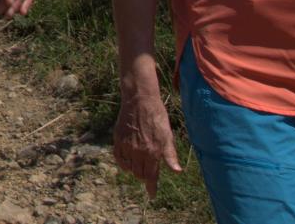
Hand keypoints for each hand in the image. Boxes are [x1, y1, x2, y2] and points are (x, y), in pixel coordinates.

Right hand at [112, 77, 182, 193]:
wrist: (139, 100)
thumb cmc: (157, 117)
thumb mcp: (167, 136)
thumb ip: (170, 155)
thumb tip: (177, 171)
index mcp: (152, 152)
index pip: (151, 176)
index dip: (151, 187)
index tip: (151, 195)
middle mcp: (138, 151)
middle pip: (139, 174)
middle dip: (145, 177)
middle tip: (149, 174)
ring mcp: (126, 145)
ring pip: (129, 168)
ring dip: (135, 170)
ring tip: (140, 166)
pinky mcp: (118, 139)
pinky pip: (118, 157)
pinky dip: (123, 162)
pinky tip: (128, 160)